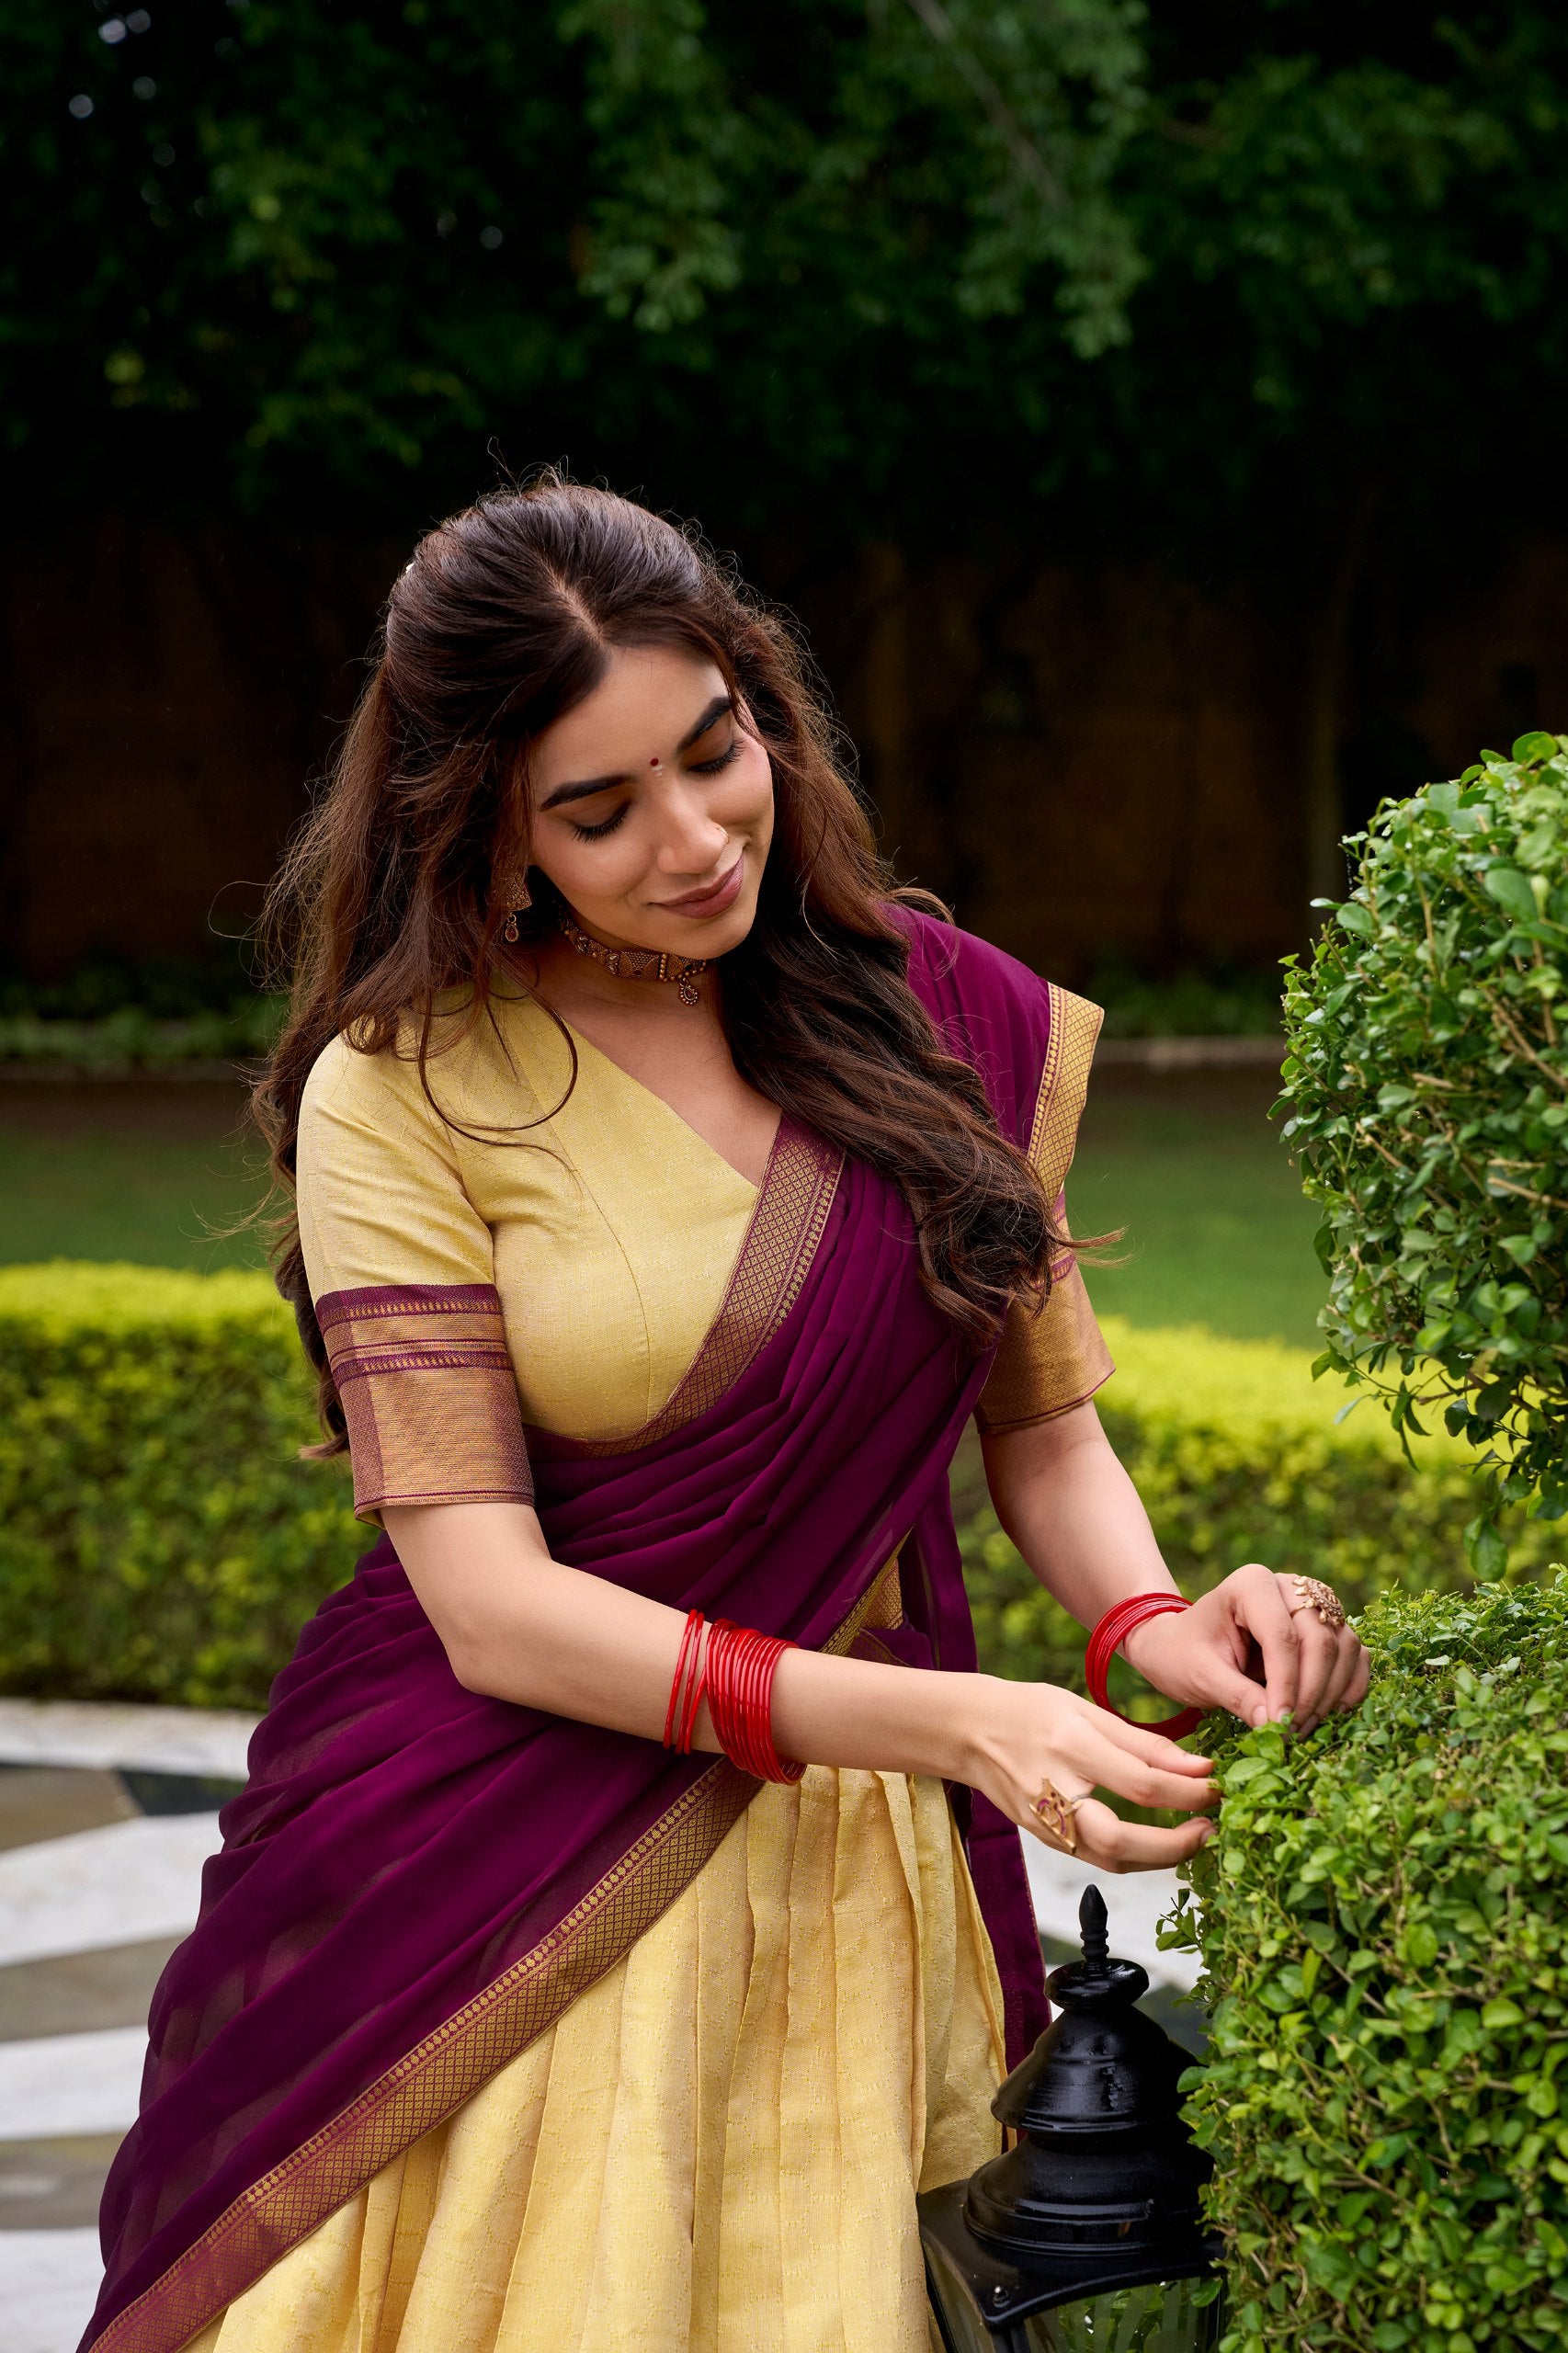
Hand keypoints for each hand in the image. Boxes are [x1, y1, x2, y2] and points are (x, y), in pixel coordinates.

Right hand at [962, 1676, 1217, 1873]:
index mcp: (1069, 1747)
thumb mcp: (1085, 1709)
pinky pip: (1097, 1858)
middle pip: (1121, 1841)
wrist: (967, 1730)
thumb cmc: (1029, 1711)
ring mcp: (1045, 1822)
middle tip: (1210, 1830)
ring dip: (1159, 1858)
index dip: (1187, 1791)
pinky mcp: (1044, 1838)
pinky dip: (1133, 1857)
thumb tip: (1199, 1768)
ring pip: (1110, 1861)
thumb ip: (1143, 1743)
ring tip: (1193, 1839)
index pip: (1140, 1782)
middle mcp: (1054, 1791)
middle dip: (1174, 1846)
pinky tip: (1157, 1843)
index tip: (1218, 1786)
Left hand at [1120, 1566, 1369, 1737]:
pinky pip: (1353, 1654)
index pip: (1282, 1635)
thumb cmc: (1184, 1655)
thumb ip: (1237, 1696)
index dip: (1286, 1684)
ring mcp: (1312, 1603)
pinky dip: (1348, 1686)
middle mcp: (1288, 1586)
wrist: (1182, 1646)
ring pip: (1343, 1646)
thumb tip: (1275, 1725)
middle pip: (1319, 1640)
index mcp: (1251, 1584)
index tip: (1279, 1726)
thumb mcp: (1200, 1676)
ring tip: (1302, 1729)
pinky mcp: (1327, 1626)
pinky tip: (1329, 1713)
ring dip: (1331, 1693)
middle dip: (1309, 1692)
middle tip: (1291, 1732)